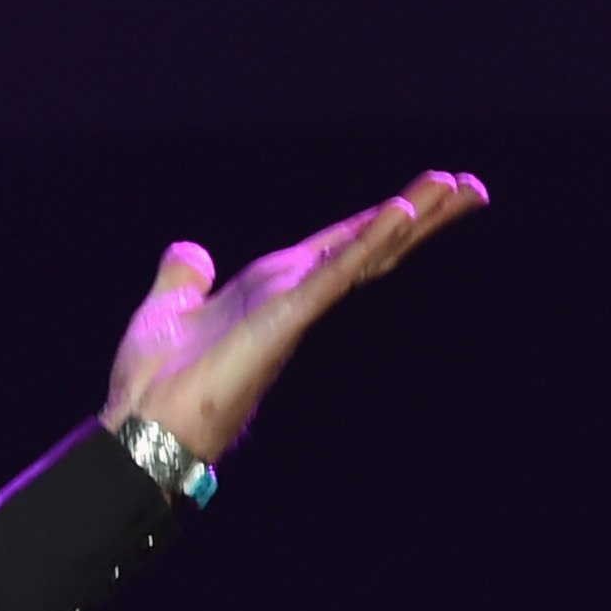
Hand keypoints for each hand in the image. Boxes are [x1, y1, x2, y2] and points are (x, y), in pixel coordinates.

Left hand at [101, 168, 488, 461]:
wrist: (141, 422)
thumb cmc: (152, 380)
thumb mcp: (168, 309)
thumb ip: (184, 278)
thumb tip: (189, 251)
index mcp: (270, 290)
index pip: (337, 247)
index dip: (376, 221)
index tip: (423, 195)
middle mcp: (291, 297)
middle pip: (366, 248)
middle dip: (417, 218)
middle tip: (470, 188)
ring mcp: (293, 309)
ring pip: (363, 256)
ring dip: (408, 221)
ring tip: (457, 190)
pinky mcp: (285, 320)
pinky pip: (333, 276)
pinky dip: (365, 244)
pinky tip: (400, 215)